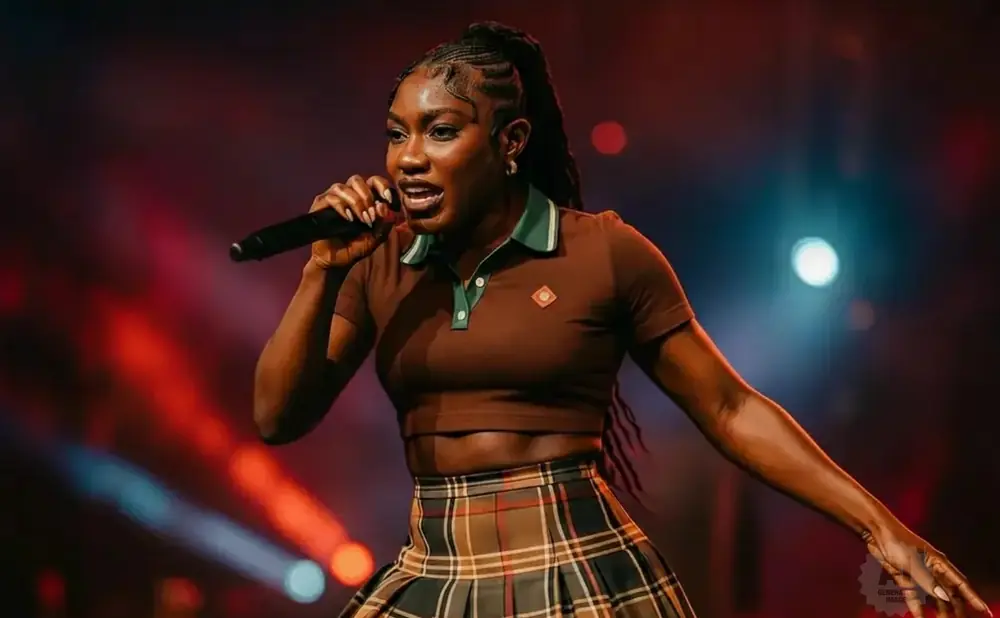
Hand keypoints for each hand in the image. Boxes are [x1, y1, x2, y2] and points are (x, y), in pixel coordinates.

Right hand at [308, 175, 394, 268]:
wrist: (336, 261)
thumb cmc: (356, 247)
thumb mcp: (376, 237)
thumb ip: (384, 223)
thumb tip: (385, 208)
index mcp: (364, 197)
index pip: (374, 181)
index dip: (383, 186)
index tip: (389, 200)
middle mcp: (348, 194)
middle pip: (357, 180)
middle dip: (367, 197)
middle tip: (371, 216)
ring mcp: (333, 198)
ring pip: (343, 187)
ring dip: (356, 203)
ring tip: (362, 220)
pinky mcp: (320, 205)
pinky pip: (331, 198)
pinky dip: (342, 207)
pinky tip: (349, 219)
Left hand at [864, 521, 991, 616]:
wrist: (875, 532)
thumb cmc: (896, 541)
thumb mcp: (913, 562)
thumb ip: (927, 580)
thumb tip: (945, 597)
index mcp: (939, 563)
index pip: (960, 584)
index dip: (973, 598)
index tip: (984, 611)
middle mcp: (931, 570)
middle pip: (948, 593)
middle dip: (956, 609)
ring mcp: (918, 575)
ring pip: (933, 597)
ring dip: (939, 610)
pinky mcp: (904, 578)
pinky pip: (914, 596)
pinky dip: (917, 607)